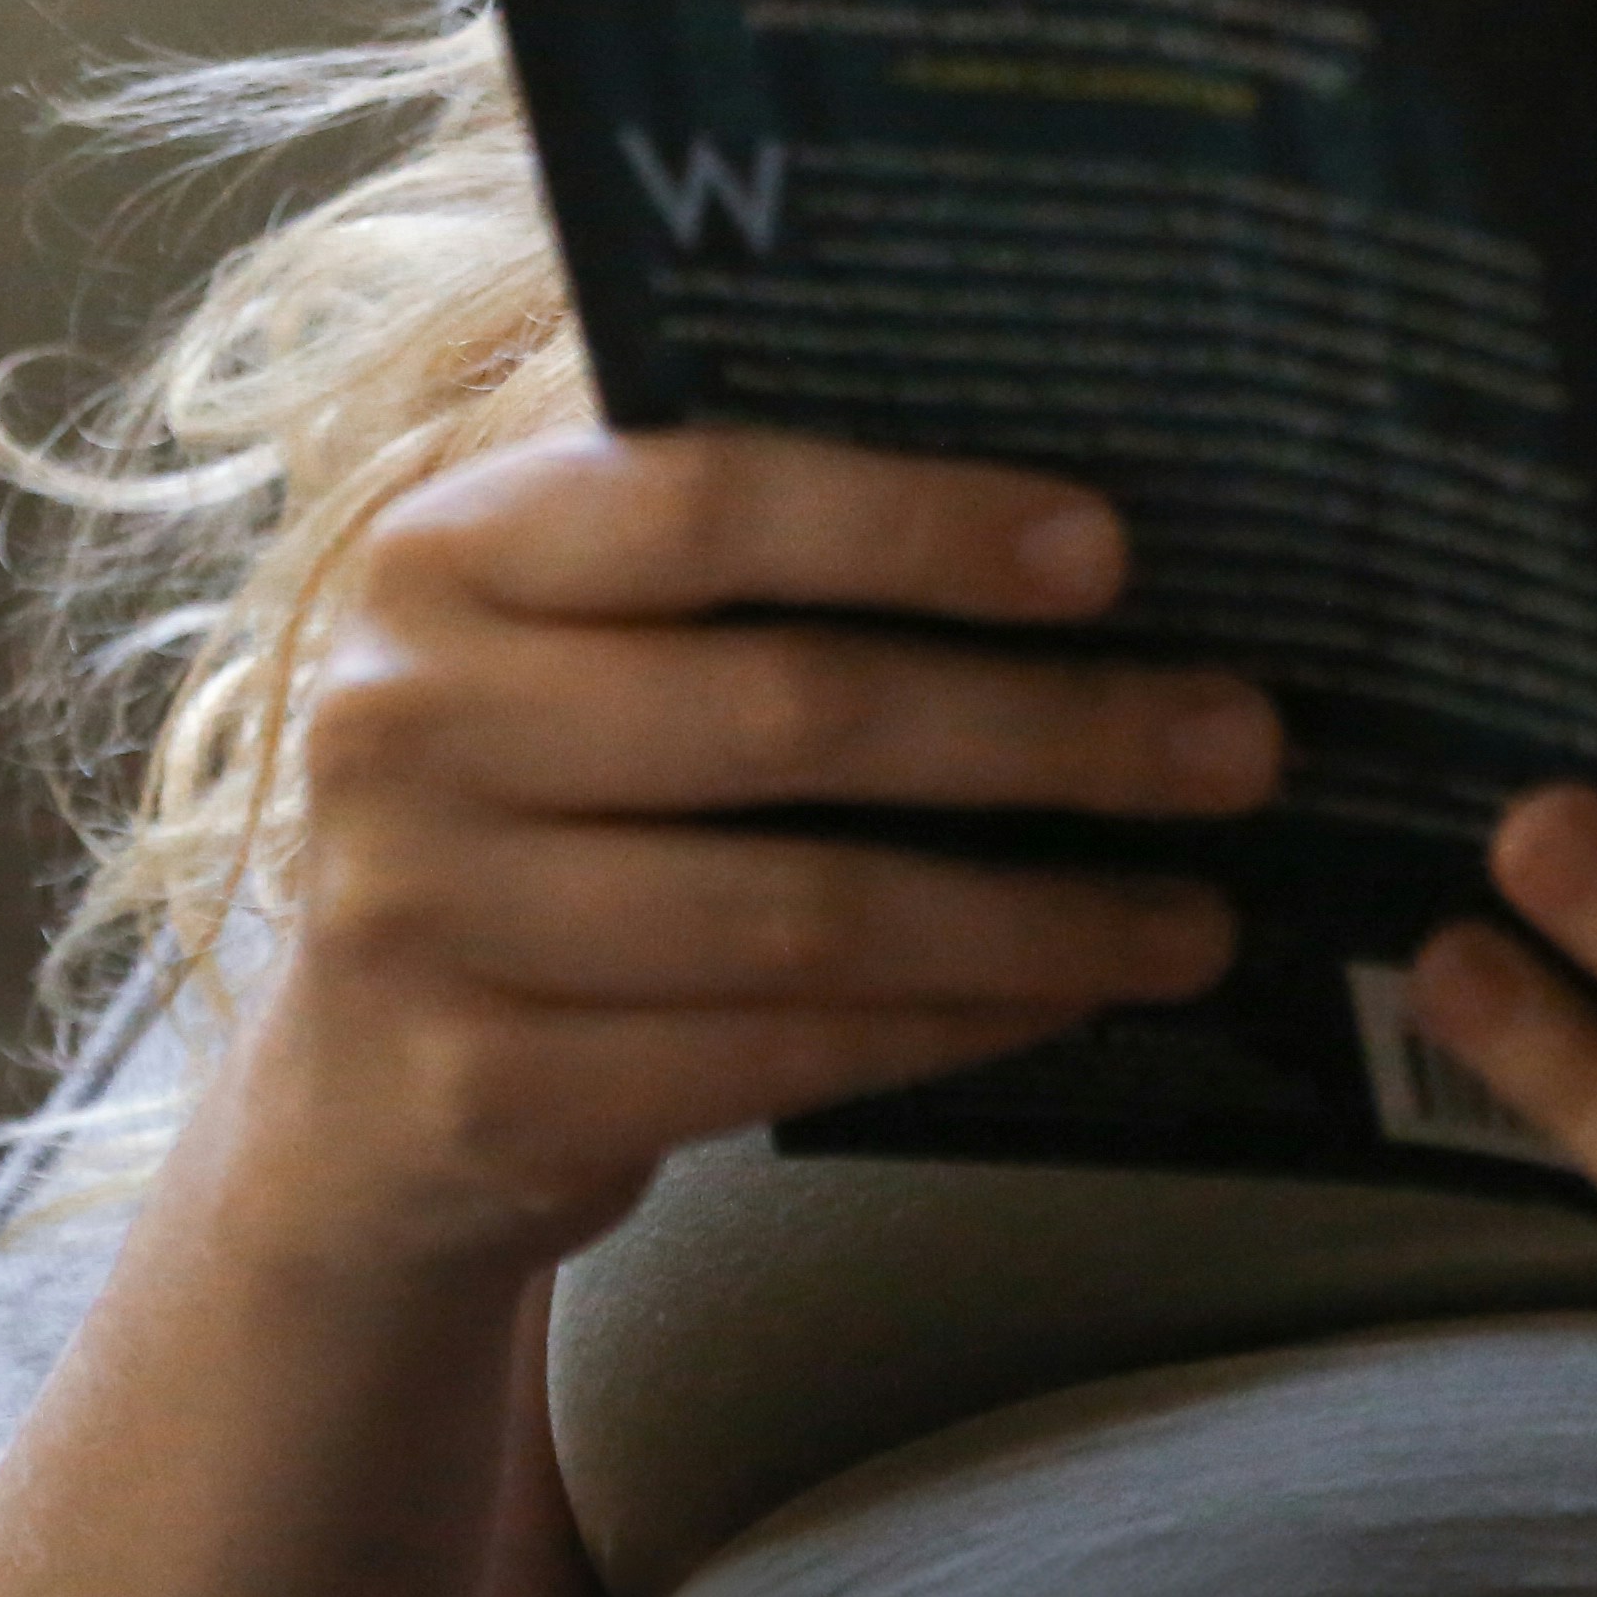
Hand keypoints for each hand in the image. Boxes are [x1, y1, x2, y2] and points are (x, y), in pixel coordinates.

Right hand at [227, 422, 1276, 1278]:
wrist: (361, 1094)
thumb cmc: (545, 812)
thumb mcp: (579, 652)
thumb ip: (740, 570)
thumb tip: (1072, 522)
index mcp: (442, 552)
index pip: (702, 501)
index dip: (917, 523)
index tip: (1112, 551)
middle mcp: (404, 720)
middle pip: (786, 713)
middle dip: (1044, 730)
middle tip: (1234, 741)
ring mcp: (422, 918)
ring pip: (801, 911)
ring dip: (1033, 916)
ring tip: (1195, 914)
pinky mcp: (479, 1095)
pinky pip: (772, 1057)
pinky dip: (944, 1028)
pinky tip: (1061, 1001)